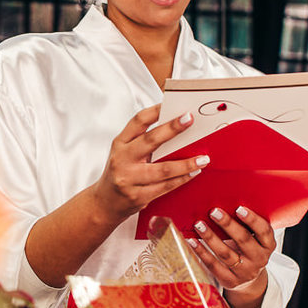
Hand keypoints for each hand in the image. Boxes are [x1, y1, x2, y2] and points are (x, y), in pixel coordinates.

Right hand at [91, 104, 208, 223]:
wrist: (104, 203)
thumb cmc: (120, 173)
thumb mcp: (125, 153)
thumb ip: (143, 141)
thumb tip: (176, 127)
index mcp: (120, 143)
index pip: (137, 121)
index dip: (155, 111)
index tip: (172, 104)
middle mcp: (122, 159)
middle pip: (150, 141)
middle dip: (172, 128)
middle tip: (190, 119)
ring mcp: (128, 179)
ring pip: (162, 169)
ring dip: (185, 163)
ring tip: (203, 158)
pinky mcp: (137, 197)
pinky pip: (165, 187)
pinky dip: (182, 179)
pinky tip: (194, 173)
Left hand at [187, 205, 274, 307]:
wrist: (248, 278)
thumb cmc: (247, 249)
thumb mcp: (254, 238)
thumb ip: (245, 224)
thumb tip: (224, 200)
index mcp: (268, 245)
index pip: (264, 231)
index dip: (252, 220)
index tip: (238, 208)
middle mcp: (259, 259)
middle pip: (243, 240)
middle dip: (227, 225)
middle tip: (213, 211)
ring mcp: (245, 272)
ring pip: (226, 254)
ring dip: (210, 237)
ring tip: (198, 224)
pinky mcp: (230, 281)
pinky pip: (213, 266)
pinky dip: (201, 252)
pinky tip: (191, 241)